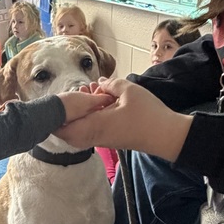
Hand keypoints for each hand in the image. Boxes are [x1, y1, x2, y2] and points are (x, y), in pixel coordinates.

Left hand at [57, 77, 193, 160]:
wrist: (166, 136)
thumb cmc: (149, 113)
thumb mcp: (130, 90)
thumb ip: (111, 84)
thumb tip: (99, 82)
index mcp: (96, 124)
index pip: (64, 128)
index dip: (57, 117)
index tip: (62, 99)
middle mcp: (96, 136)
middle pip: (68, 134)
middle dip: (66, 116)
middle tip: (74, 97)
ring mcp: (103, 140)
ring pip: (79, 134)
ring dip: (79, 117)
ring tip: (88, 97)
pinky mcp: (110, 140)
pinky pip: (90, 133)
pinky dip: (89, 120)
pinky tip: (99, 105)